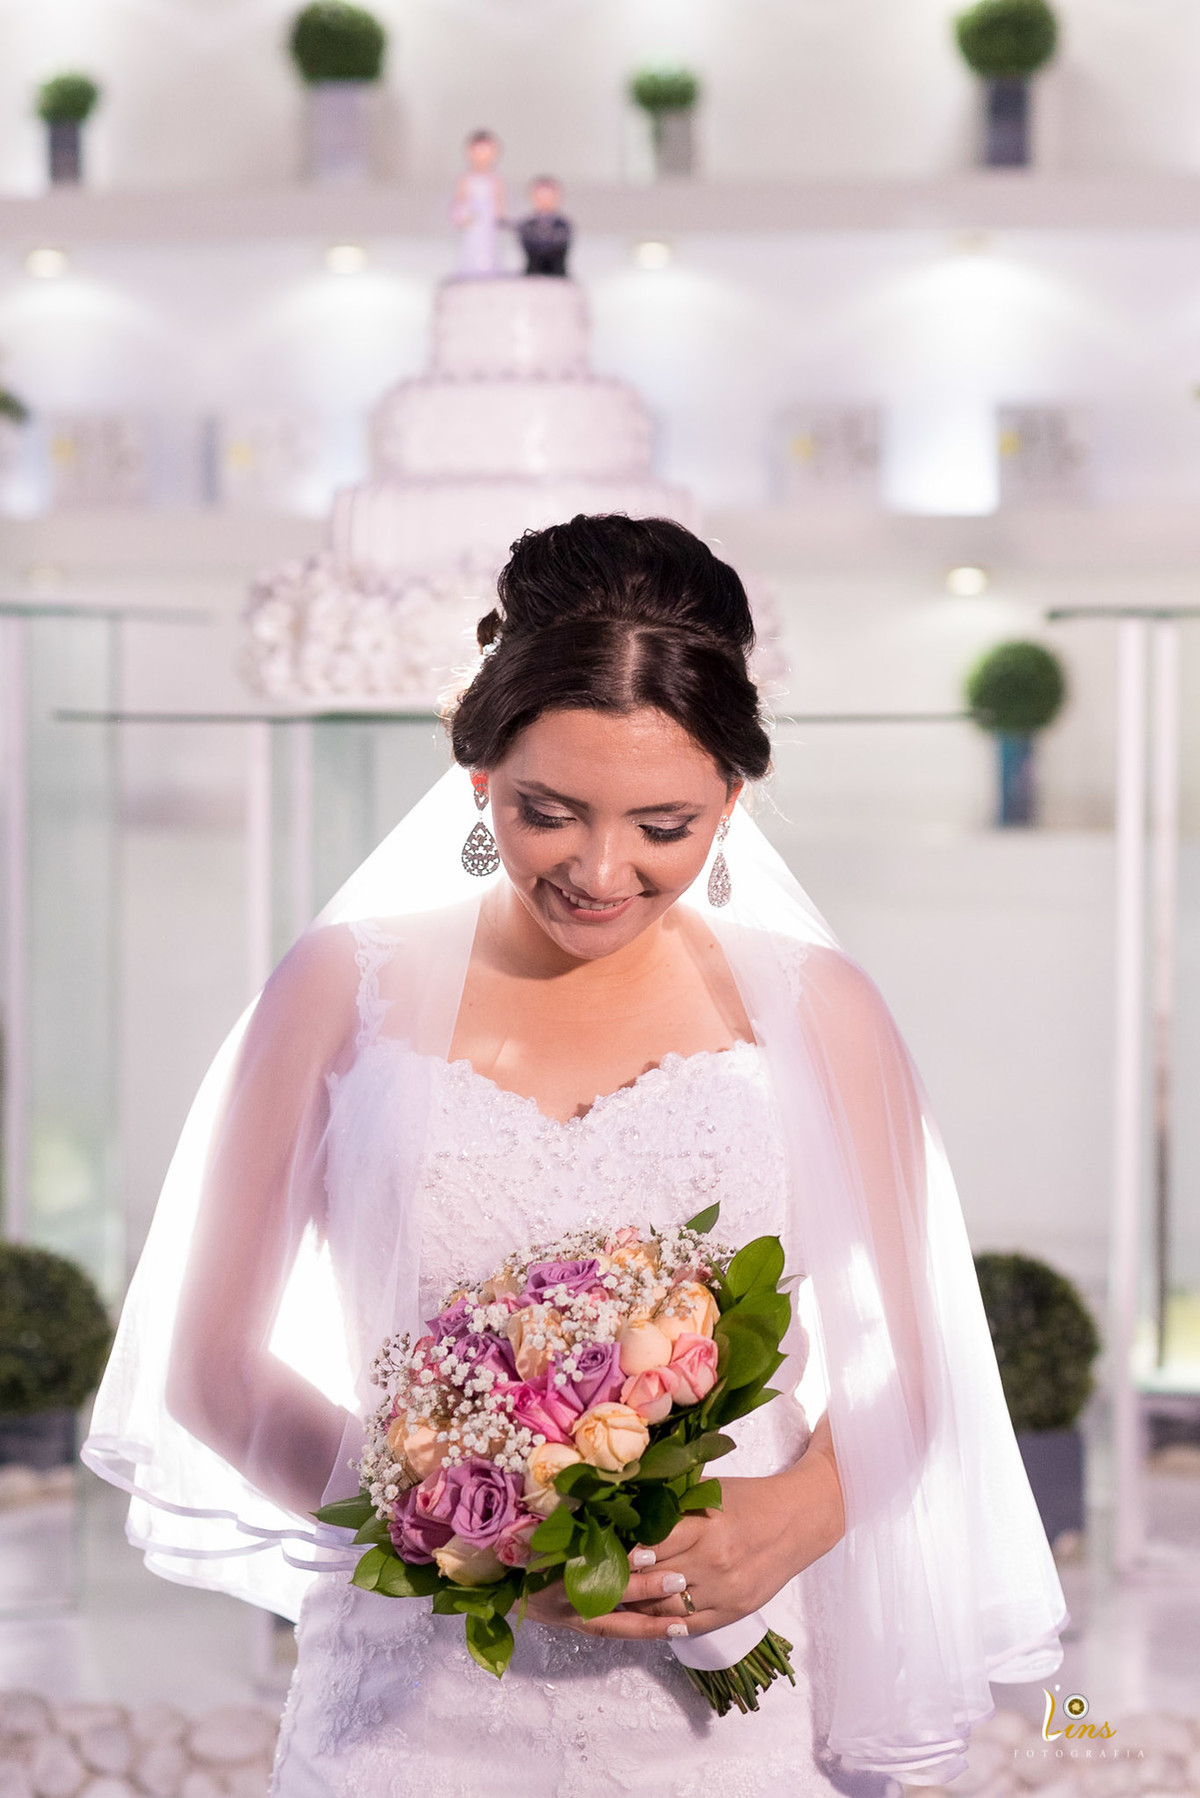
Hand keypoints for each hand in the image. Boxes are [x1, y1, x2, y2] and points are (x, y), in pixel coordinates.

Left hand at [522, 1414, 843, 1641]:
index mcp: (705, 1525)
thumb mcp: (707, 1489)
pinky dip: (656, 1625)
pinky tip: (630, 1622)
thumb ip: (666, 1500)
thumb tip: (614, 1500)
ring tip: (586, 1606)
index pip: (647, 1544)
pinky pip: (687, 1626)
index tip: (574, 1553)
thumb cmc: (746, 1497)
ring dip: (624, 1609)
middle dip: (607, 1582)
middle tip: (566, 1585)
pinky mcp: (732, 1614)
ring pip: (663, 1608)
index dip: (610, 1551)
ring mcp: (723, 1593)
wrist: (799, 1521)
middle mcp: (713, 1563)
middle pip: (648, 1581)